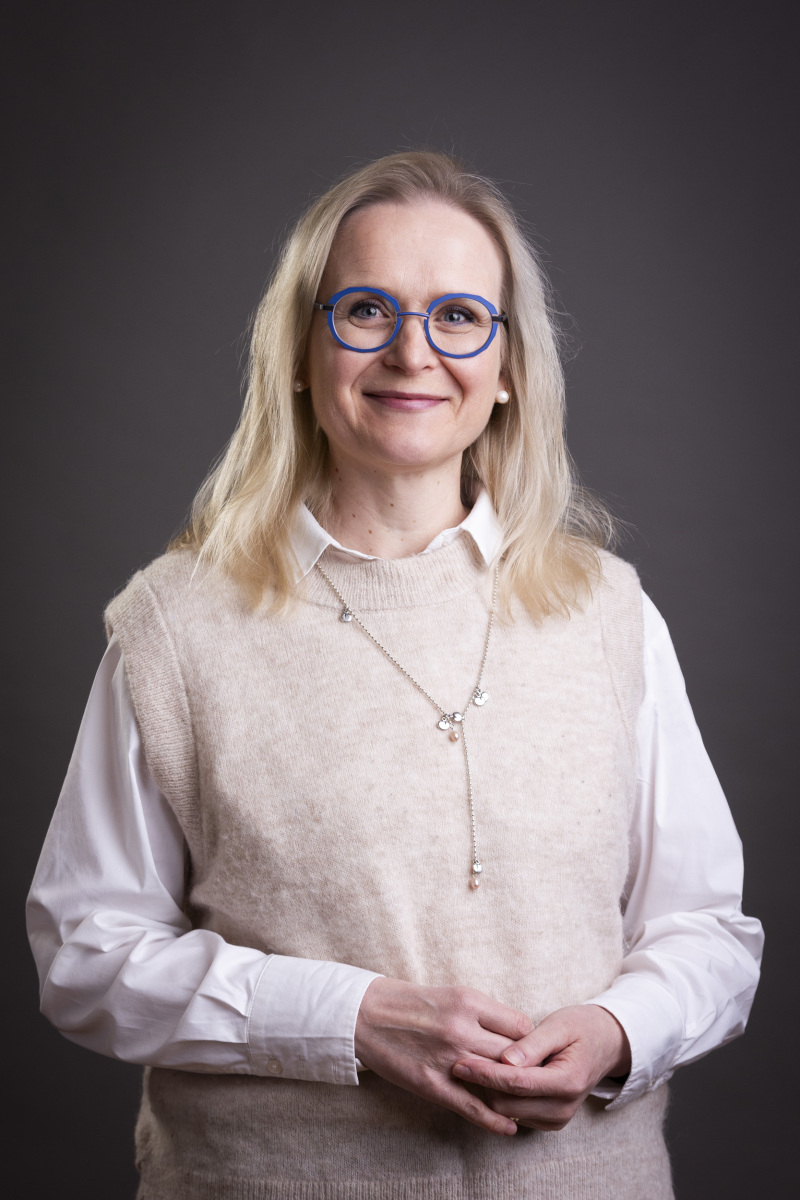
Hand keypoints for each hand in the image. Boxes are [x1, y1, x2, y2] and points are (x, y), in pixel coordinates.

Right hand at [354, 977, 531, 1136]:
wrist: (365, 1014)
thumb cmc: (409, 1001)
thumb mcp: (450, 993)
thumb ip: (481, 1012)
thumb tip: (514, 1031)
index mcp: (467, 1000)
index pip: (520, 1025)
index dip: (529, 1040)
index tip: (530, 1050)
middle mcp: (461, 1028)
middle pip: (514, 1054)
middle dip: (525, 1067)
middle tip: (534, 1077)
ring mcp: (447, 1058)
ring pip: (497, 1080)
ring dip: (513, 1091)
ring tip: (526, 1101)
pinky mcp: (432, 1084)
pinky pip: (472, 1107)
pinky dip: (494, 1120)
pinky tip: (509, 1127)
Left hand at [452, 1004, 630, 1130]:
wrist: (605, 1044)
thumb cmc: (580, 1027)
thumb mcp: (559, 1025)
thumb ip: (532, 1044)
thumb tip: (505, 1060)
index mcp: (567, 1081)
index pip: (517, 1083)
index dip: (486, 1073)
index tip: (461, 1062)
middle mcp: (563, 1107)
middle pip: (507, 1104)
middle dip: (483, 1084)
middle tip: (462, 1060)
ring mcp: (557, 1119)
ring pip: (507, 1113)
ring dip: (488, 1092)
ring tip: (474, 1065)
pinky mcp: (550, 1121)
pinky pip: (515, 1114)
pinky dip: (500, 1097)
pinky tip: (492, 1076)